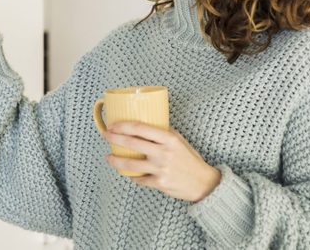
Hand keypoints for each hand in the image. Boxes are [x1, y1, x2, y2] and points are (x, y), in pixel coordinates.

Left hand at [102, 122, 221, 202]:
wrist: (203, 183)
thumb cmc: (190, 159)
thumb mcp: (179, 141)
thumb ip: (163, 133)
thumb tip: (144, 126)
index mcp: (169, 138)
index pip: (141, 128)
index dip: (123, 125)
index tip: (113, 124)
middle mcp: (163, 152)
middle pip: (132, 143)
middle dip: (115, 138)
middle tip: (105, 135)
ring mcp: (161, 169)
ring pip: (131, 165)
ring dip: (116, 161)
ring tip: (108, 157)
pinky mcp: (160, 183)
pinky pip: (139, 179)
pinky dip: (132, 176)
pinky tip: (127, 173)